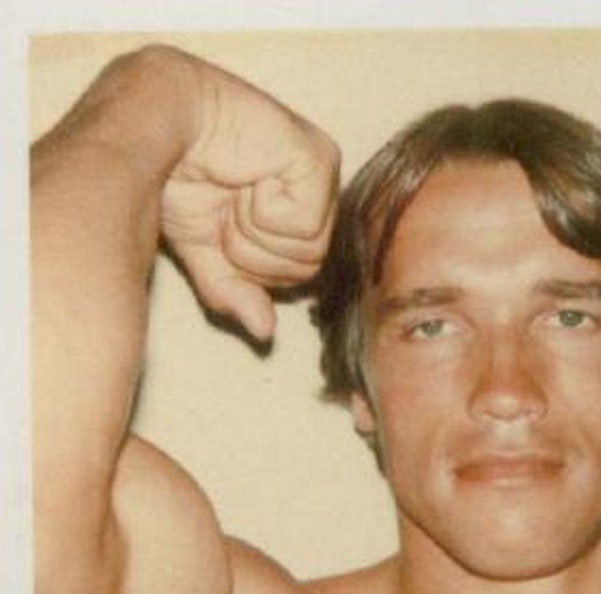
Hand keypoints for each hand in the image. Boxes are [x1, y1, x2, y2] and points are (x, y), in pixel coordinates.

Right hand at [159, 49, 339, 338]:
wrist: (152, 128)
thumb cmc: (177, 181)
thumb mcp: (205, 255)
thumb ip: (235, 294)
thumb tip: (265, 332)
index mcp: (296, 214)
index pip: (298, 276)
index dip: (253, 266)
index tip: (222, 225)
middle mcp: (315, 194)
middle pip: (308, 268)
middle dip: (255, 254)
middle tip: (227, 209)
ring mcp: (321, 173)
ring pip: (310, 251)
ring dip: (257, 233)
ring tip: (235, 192)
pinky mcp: (318, 157)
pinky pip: (306, 224)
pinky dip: (265, 213)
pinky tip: (247, 177)